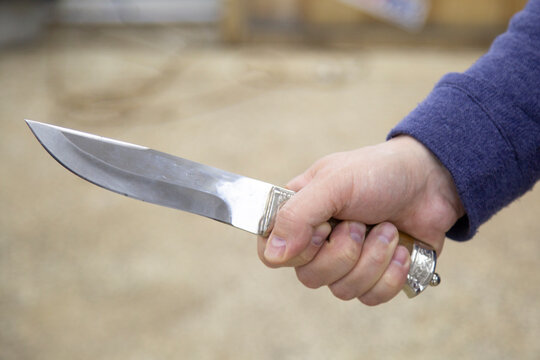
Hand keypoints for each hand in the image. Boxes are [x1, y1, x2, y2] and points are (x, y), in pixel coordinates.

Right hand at [257, 136, 463, 304]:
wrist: (432, 182)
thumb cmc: (378, 172)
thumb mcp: (334, 183)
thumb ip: (297, 215)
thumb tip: (273, 254)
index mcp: (299, 216)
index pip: (272, 253)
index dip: (297, 249)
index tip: (322, 227)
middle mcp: (317, 243)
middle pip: (309, 277)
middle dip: (344, 251)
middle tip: (360, 223)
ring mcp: (346, 262)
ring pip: (341, 290)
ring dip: (372, 259)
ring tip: (387, 229)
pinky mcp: (374, 276)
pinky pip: (370, 297)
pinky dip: (390, 274)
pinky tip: (401, 249)